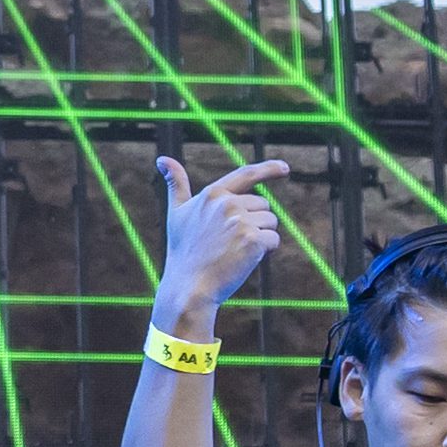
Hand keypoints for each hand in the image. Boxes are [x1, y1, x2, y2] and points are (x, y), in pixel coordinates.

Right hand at [149, 153, 295, 325]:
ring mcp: (240, 221)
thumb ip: (175, 185)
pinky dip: (265, 252)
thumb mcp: (177, 213)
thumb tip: (161, 159)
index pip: (245, 175)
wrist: (188, 287)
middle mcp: (227, 203)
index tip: (285, 168)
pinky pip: (273, 240)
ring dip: (260, 238)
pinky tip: (243, 260)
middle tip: (229, 244)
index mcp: (212, 194)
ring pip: (270, 223)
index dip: (268, 169)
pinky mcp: (252, 240)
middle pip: (262, 207)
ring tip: (234, 252)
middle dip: (254, 224)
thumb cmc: (183, 252)